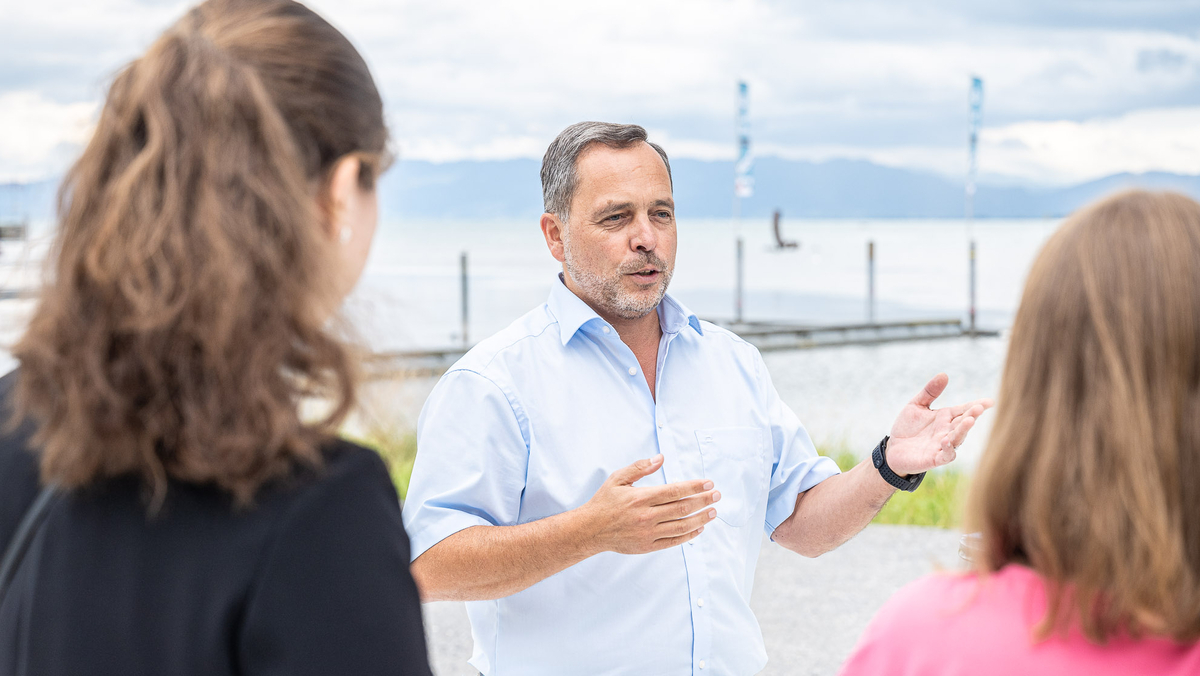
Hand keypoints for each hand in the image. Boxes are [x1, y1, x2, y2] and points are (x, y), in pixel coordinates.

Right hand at [578, 454, 719, 554]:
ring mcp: (649, 533)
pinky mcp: (648, 546)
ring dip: (701, 518)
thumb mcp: (618, 479)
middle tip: (717, 495)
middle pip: (683, 508)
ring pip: (682, 526)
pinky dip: (689, 535)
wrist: (590, 530)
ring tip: (713, 511)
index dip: (694, 486)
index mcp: (641, 498)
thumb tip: (660, 458)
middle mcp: (647, 516)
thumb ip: (640, 467)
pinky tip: (699, 527)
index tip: (708, 483)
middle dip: (703, 500)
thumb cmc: (604, 502)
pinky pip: (674, 541)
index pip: (675, 491)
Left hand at [884, 373, 992, 476]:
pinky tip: (946, 440)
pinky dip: (948, 449)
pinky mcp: (933, 459)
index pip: (964, 410)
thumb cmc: (907, 427)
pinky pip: (945, 455)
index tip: (990, 402)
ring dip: (963, 431)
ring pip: (957, 439)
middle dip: (972, 416)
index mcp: (945, 418)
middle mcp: (947, 431)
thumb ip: (929, 391)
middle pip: (963, 423)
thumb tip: (944, 374)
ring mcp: (942, 446)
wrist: (893, 449)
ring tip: (968, 420)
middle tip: (979, 408)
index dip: (977, 406)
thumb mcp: (916, 405)